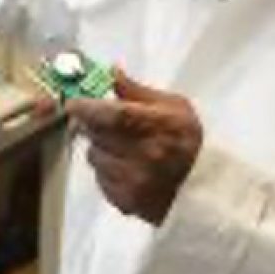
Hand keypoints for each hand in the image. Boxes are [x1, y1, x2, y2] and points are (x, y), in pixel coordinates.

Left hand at [65, 71, 202, 225]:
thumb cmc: (186, 141)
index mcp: (161, 127)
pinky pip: (98, 177)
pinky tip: (125, 167)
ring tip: (122, 148)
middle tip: (102, 121)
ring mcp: (134, 181)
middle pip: (97, 133)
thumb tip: (111, 73)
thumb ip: (137, 92)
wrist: (200, 187)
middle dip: (92, 124)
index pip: (115, 114)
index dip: (89, 107)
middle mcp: (146, 155)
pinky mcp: (124, 200)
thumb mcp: (174, 107)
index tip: (74, 102)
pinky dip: (105, 170)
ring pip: (93, 156)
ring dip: (100, 148)